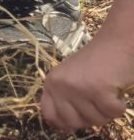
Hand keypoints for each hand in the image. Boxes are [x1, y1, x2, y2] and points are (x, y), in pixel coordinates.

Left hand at [41, 0, 133, 130]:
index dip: (65, 122)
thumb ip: (64, 98)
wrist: (116, 42)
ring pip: (95, 120)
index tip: (79, 117)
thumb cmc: (97, 63)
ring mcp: (77, 87)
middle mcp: (60, 85)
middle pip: (73, 122)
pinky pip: (112, 112)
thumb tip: (62, 127)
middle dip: (90, 118)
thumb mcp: (71, 78)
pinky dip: (119, 106)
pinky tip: (116, 92)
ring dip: (106, 111)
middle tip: (98, 102)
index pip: (49, 115)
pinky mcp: (97, 88)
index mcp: (51, 83)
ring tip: (107, 92)